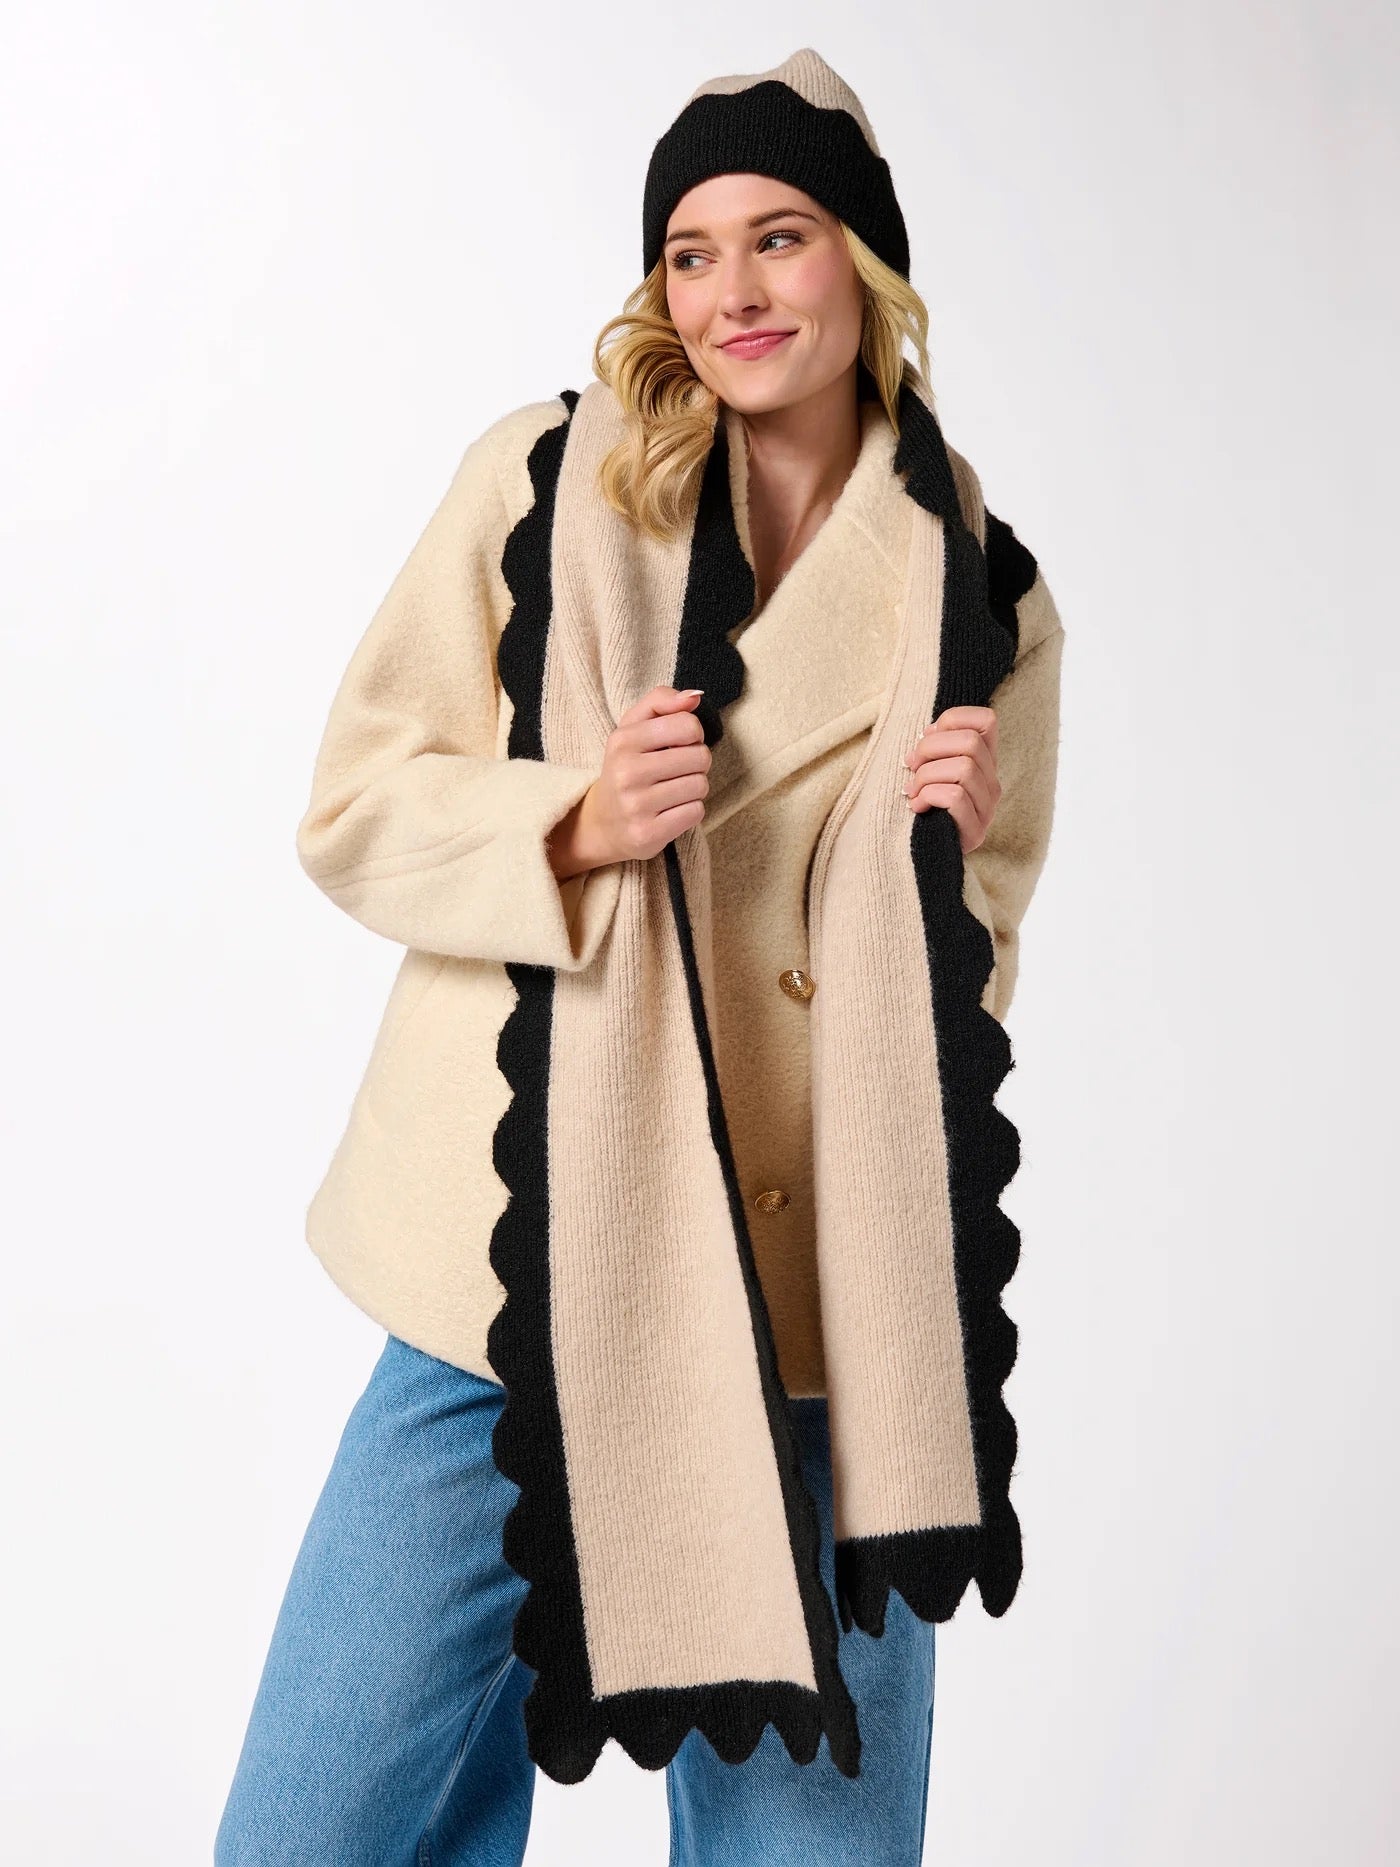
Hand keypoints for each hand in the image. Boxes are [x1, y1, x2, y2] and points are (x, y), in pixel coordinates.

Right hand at [549, 686, 710, 876]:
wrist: (602, 822)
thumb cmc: (627, 767)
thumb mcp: (633, 727)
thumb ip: (660, 701)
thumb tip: (694, 696)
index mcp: (623, 741)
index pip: (687, 725)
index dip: (693, 734)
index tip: (680, 743)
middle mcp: (626, 773)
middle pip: (700, 757)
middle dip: (697, 763)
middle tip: (677, 770)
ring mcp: (636, 806)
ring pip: (700, 786)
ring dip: (694, 788)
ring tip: (673, 791)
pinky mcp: (647, 834)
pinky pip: (695, 812)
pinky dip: (690, 811)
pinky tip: (671, 811)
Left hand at [902, 705, 1000, 853]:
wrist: (920, 856)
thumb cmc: (919, 806)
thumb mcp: (926, 768)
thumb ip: (933, 748)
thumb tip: (928, 732)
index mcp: (984, 763)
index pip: (987, 720)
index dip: (953, 719)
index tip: (928, 736)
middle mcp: (992, 783)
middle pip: (971, 742)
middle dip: (930, 748)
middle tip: (911, 766)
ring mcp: (987, 809)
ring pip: (964, 768)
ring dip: (926, 776)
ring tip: (912, 791)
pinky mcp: (975, 832)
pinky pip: (955, 797)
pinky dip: (928, 796)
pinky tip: (916, 807)